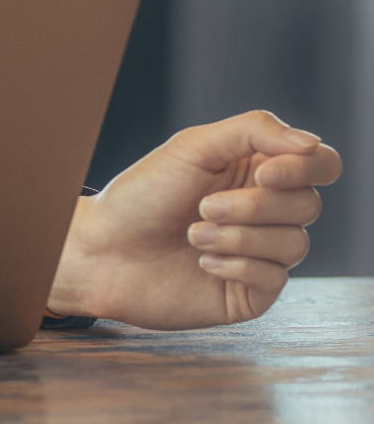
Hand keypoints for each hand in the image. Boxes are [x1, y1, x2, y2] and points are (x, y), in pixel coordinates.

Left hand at [47, 110, 340, 328]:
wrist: (102, 250)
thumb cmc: (142, 194)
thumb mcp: (193, 147)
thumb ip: (254, 131)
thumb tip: (312, 144)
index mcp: (256, 170)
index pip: (320, 164)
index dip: (305, 168)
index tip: (263, 174)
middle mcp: (266, 211)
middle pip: (308, 204)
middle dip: (254, 206)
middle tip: (204, 206)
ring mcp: (262, 253)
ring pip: (295, 243)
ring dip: (239, 236)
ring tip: (193, 234)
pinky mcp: (251, 291)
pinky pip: (276, 278)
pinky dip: (236, 265)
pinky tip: (202, 262)